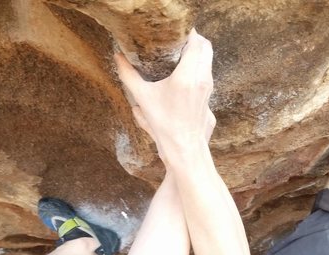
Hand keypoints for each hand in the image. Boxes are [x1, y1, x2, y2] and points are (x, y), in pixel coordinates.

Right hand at [115, 29, 214, 156]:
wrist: (184, 148)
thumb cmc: (164, 126)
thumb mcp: (143, 99)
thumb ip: (129, 75)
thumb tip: (118, 57)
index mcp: (186, 76)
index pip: (195, 42)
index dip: (186, 33)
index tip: (174, 33)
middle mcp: (201, 79)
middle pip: (206, 46)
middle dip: (193, 39)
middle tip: (177, 40)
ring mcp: (208, 87)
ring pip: (208, 58)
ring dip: (197, 51)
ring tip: (180, 53)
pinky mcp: (210, 95)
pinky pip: (207, 71)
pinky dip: (199, 64)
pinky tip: (184, 71)